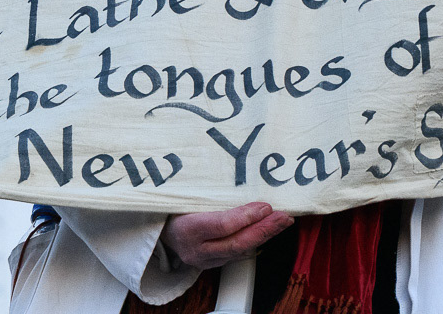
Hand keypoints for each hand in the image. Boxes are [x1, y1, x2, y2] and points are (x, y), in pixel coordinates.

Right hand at [160, 202, 293, 269]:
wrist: (159, 231)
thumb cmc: (172, 206)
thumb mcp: (184, 194)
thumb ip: (209, 192)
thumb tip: (241, 178)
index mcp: (186, 229)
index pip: (222, 226)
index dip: (246, 216)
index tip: (266, 206)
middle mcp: (195, 250)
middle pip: (235, 243)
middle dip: (263, 230)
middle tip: (284, 216)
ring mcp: (204, 260)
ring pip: (239, 252)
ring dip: (264, 236)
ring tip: (282, 222)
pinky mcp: (213, 264)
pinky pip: (238, 254)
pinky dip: (255, 242)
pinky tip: (268, 231)